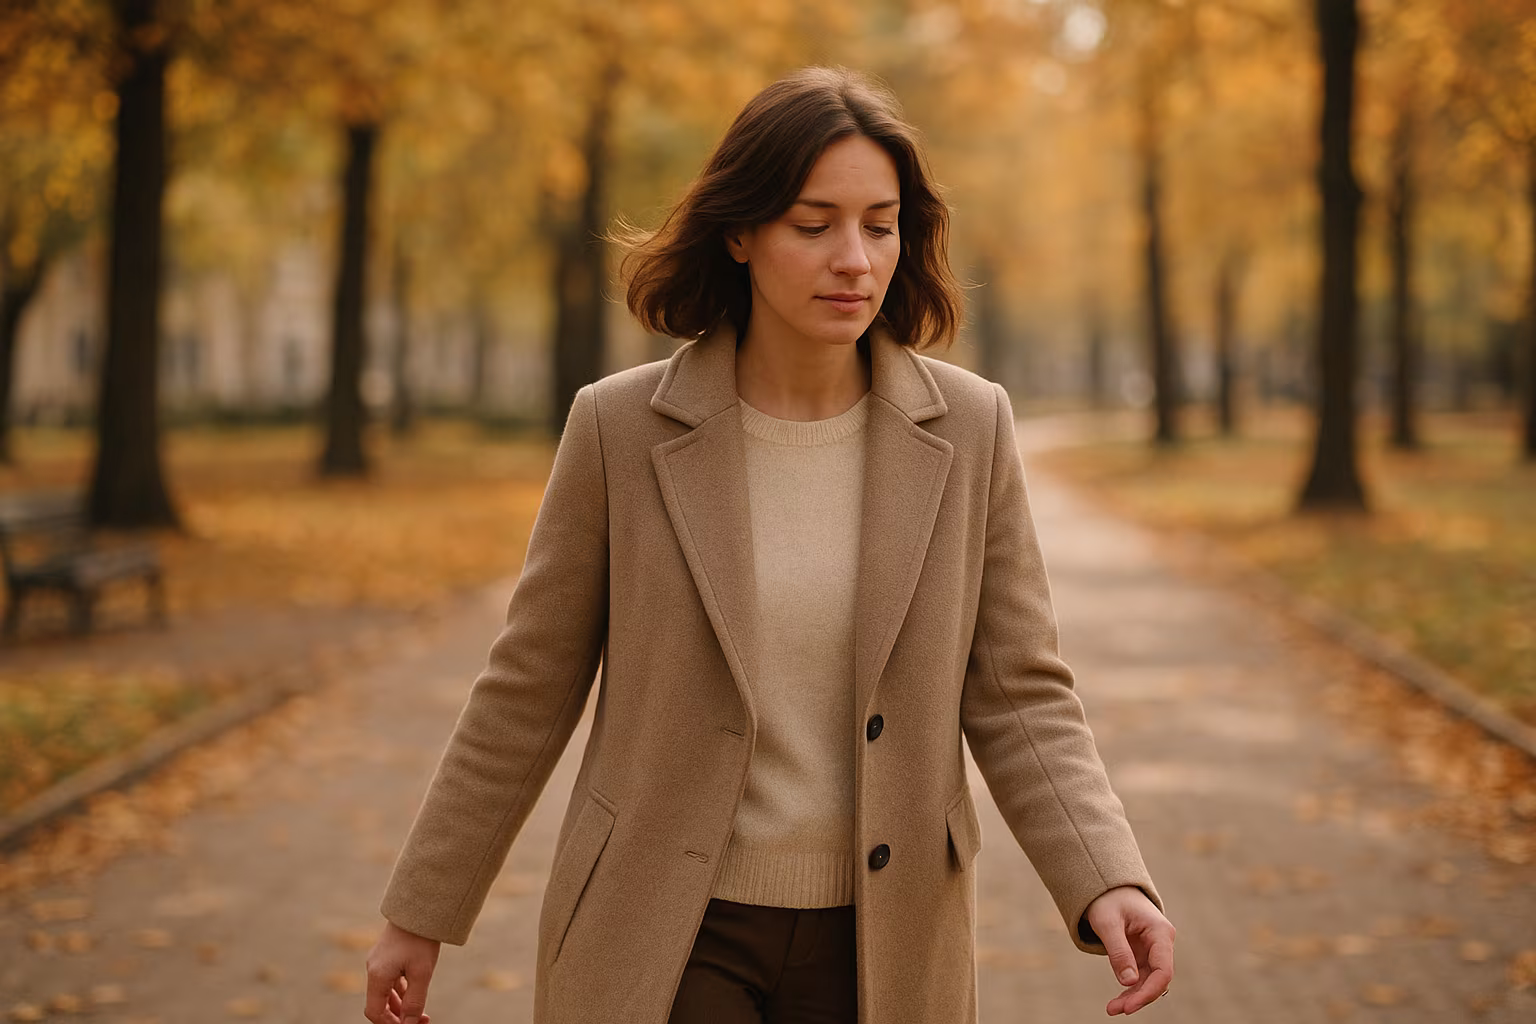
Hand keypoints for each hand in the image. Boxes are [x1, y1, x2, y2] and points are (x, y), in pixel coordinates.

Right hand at [364, 920, 440, 1023]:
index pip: (374, 1012)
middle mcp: (373, 969)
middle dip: (397, 1016)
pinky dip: (401, 991)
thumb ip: (414, 1002)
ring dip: (400, 1005)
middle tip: (420, 1021)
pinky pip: (390, 980)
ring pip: (385, 992)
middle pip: (379, 1003)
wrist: (420, 907)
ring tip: (421, 1013)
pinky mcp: (387, 955)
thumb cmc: (421, 940)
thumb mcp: (422, 974)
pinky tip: (415, 994)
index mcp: (377, 975)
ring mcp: (378, 961)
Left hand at [1083, 885, 1174, 1015]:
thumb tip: (1129, 982)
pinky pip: (1141, 977)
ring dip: (1133, 996)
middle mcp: (1161, 943)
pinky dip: (1130, 989)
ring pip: (1149, 981)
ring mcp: (1153, 950)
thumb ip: (1118, 951)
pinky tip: (1118, 1001)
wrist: (1107, 888)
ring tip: (1112, 1009)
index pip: (1163, 970)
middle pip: (1157, 979)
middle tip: (1115, 1010)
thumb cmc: (1107, 900)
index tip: (1129, 1006)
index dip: (1149, 991)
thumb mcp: (1107, 922)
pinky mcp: (1143, 954)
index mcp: (1160, 932)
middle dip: (1139, 997)